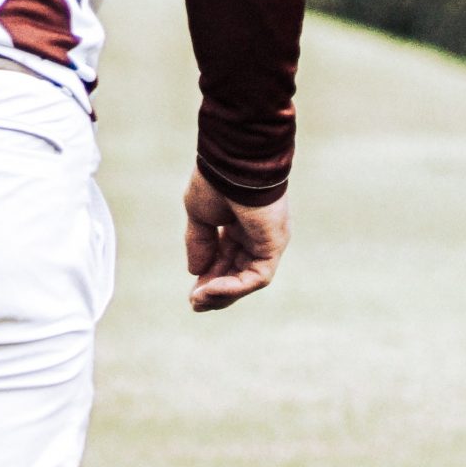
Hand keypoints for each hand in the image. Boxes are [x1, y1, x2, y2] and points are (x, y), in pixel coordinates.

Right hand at [183, 171, 288, 312]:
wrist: (232, 162)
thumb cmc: (216, 180)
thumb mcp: (200, 216)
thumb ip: (199, 244)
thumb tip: (194, 272)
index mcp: (240, 224)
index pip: (226, 259)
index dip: (208, 277)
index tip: (192, 292)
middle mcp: (257, 235)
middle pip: (237, 273)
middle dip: (215, 291)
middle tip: (194, 304)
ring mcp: (267, 241)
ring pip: (247, 280)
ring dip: (222, 294)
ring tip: (198, 301)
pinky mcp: (273, 246)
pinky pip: (256, 278)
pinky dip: (233, 287)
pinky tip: (210, 288)